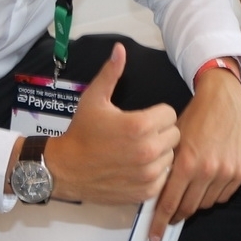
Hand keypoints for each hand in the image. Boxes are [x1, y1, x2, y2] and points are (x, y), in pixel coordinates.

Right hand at [44, 45, 179, 205]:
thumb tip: (120, 49)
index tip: (143, 119)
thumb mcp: (94, 98)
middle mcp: (148, 150)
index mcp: (140, 125)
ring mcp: (147, 173)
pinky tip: (137, 167)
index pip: (170, 113)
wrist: (65, 169)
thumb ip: (111, 72)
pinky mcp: (145, 190)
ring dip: (159, 153)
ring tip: (137, 151)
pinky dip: (154, 173)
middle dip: (160, 132)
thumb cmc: (81, 133)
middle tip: (139, 135)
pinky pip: (164, 177)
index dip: (157, 114)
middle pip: (174, 135)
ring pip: (171, 156)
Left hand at [149, 64, 240, 240]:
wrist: (223, 100)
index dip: (160, 222)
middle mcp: (207, 171)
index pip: (169, 204)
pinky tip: (206, 183)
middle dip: (176, 215)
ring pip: (205, 204)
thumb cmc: (194, 117)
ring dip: (194, 202)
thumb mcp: (173, 140)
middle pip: (188, 208)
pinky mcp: (239, 171)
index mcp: (186, 163)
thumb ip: (166, 167)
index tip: (154, 235)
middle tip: (169, 217)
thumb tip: (155, 192)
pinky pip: (222, 196)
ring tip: (188, 192)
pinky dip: (212, 194)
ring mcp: (226, 172)